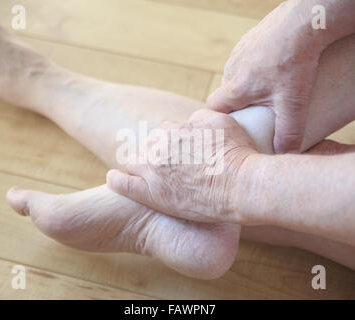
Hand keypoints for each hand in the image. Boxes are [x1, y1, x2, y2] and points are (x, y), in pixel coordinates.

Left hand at [106, 109, 258, 222]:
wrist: (241, 185)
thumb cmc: (238, 154)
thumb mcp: (223, 123)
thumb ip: (201, 118)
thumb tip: (191, 120)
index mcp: (176, 130)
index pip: (165, 132)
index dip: (171, 142)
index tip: (177, 151)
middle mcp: (161, 147)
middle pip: (148, 145)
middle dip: (154, 152)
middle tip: (164, 164)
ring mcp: (154, 171)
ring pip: (134, 161)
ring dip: (136, 163)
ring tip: (139, 172)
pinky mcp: (153, 194)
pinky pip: (124, 183)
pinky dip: (117, 179)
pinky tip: (113, 178)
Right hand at [207, 1, 324, 152]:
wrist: (304, 23)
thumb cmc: (295, 62)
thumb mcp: (293, 103)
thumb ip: (288, 133)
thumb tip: (284, 154)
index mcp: (235, 88)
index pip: (213, 110)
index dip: (218, 120)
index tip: (230, 127)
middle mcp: (231, 70)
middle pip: (226, 94)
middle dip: (237, 105)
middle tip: (257, 112)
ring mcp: (238, 52)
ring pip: (235, 77)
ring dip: (246, 85)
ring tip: (269, 89)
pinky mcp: (249, 40)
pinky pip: (245, 60)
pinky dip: (255, 67)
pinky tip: (274, 68)